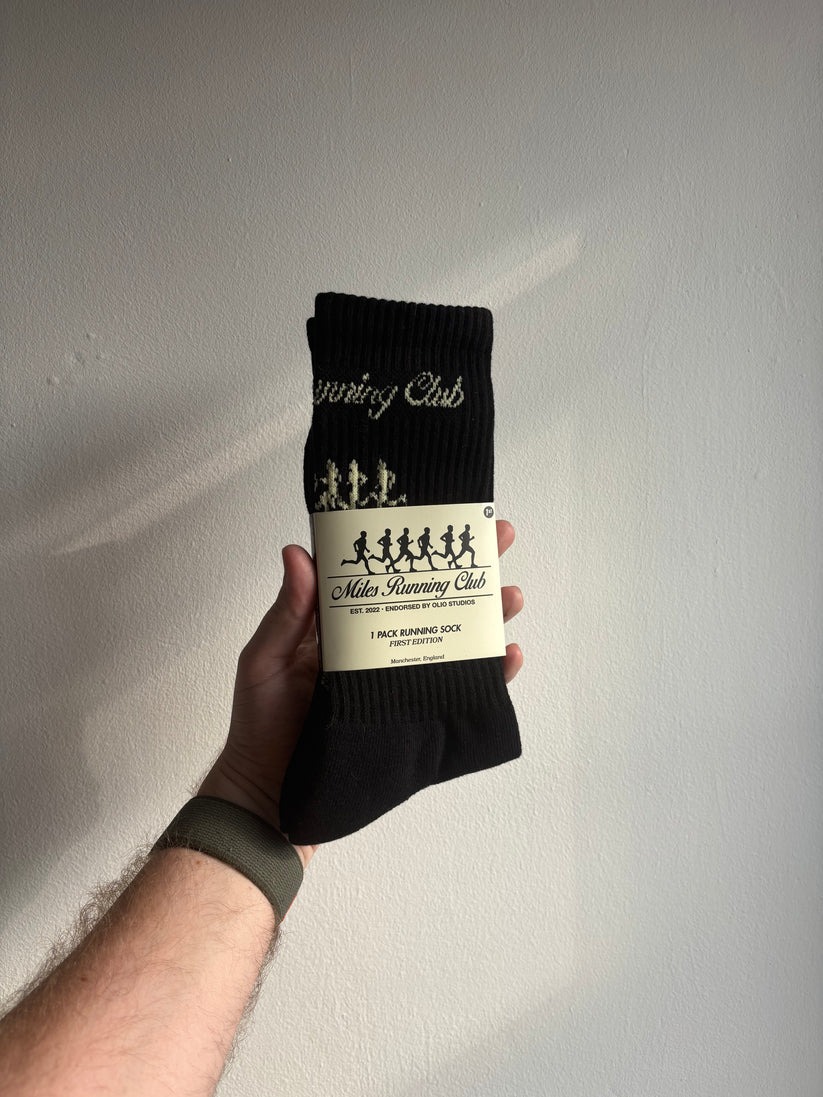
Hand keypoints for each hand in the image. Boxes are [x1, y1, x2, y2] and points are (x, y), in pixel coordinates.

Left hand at [198, 521, 523, 869]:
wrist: (273, 796)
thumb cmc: (261, 724)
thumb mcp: (265, 659)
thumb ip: (288, 612)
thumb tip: (299, 551)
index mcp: (342, 621)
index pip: (383, 570)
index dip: (413, 541)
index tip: (441, 510)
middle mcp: (378, 643)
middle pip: (428, 597)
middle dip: (466, 567)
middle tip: (497, 538)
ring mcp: (399, 677)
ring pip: (452, 637)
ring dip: (485, 615)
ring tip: (510, 595)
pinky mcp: (414, 712)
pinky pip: (459, 689)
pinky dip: (488, 674)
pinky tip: (506, 657)